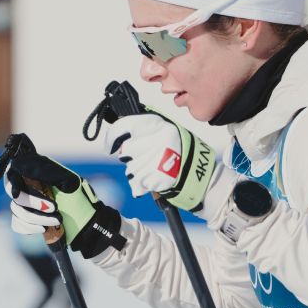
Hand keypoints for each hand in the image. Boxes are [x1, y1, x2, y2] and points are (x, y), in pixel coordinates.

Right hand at [0, 135, 126, 259]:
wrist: (88, 226)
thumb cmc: (80, 200)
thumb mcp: (66, 181)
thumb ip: (44, 171)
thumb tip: (19, 162)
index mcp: (38, 173)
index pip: (14, 171)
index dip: (12, 182)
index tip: (19, 193)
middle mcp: (30, 186)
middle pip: (13, 192)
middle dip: (33, 203)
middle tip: (54, 207)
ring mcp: (28, 204)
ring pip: (17, 210)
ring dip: (36, 218)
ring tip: (57, 220)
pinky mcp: (29, 221)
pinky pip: (17, 224)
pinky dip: (29, 227)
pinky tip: (43, 228)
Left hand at [101, 111, 219, 213]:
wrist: (198, 170)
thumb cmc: (180, 148)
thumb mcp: (164, 129)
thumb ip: (142, 130)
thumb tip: (120, 137)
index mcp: (156, 124)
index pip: (123, 126)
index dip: (111, 137)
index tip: (110, 145)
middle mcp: (155, 140)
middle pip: (125, 151)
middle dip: (130, 157)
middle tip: (143, 157)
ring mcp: (156, 161)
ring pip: (130, 169)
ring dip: (137, 172)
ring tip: (153, 168)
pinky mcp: (157, 178)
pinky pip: (138, 183)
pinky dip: (143, 183)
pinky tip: (155, 177)